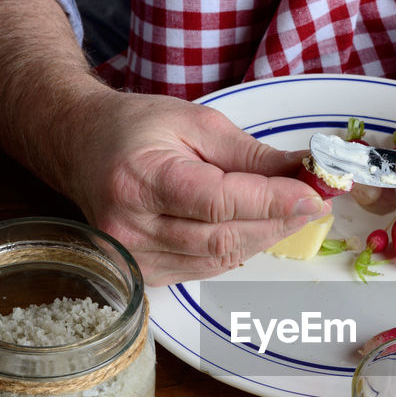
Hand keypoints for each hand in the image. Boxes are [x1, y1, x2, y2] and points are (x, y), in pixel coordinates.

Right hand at [54, 89, 329, 284]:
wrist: (81, 147)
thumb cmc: (136, 128)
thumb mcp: (196, 123)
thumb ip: (251, 154)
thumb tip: (303, 173)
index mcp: (140, 179)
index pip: (218, 202)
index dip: (272, 202)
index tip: (313, 194)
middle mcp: (130, 226)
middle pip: (223, 236)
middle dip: (278, 221)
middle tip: (313, 202)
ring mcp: (134, 257)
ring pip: (219, 258)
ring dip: (264, 237)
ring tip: (291, 212)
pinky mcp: (144, 273)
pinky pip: (205, 268)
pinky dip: (238, 249)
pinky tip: (256, 227)